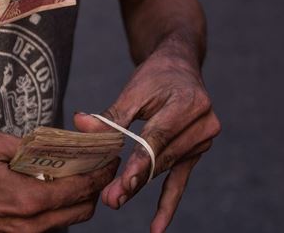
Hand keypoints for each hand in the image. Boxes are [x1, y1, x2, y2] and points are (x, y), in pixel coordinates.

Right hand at [0, 131, 118, 232]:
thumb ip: (28, 145)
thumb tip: (53, 144)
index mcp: (28, 200)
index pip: (80, 189)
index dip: (99, 173)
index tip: (108, 158)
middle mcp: (30, 225)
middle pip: (82, 210)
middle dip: (94, 187)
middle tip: (96, 166)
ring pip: (67, 220)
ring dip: (76, 199)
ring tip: (74, 174)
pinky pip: (48, 225)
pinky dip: (57, 207)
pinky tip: (51, 187)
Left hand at [73, 53, 220, 232]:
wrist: (181, 66)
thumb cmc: (156, 76)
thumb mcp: (133, 89)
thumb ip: (111, 113)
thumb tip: (80, 124)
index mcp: (187, 102)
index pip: (158, 138)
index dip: (139, 162)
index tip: (122, 182)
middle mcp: (202, 123)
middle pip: (162, 158)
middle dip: (135, 180)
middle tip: (111, 199)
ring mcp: (203, 139)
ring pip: (167, 168)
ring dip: (142, 187)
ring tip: (116, 201)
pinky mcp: (198, 151)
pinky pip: (181, 179)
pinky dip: (168, 202)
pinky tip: (157, 226)